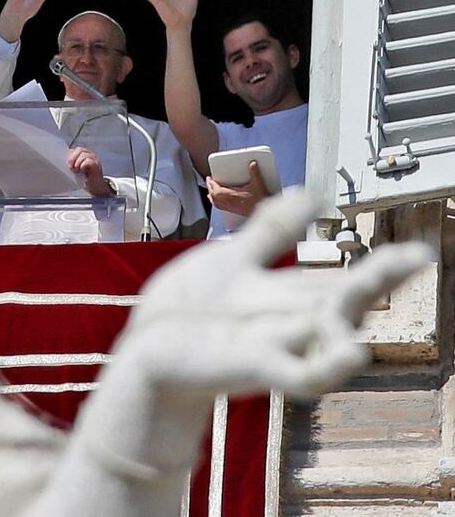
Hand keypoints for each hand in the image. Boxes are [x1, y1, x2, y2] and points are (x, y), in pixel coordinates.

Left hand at [67, 147, 112, 196]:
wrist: (95, 187)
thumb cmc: (84, 179)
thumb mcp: (75, 170)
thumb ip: (71, 164)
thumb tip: (62, 163)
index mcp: (82, 154)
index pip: (74, 149)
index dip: (69, 155)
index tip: (65, 163)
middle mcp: (89, 154)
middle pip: (79, 149)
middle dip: (72, 158)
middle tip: (70, 167)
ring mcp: (94, 159)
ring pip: (84, 154)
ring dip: (77, 162)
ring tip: (76, 170)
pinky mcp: (97, 165)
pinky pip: (89, 161)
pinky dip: (83, 165)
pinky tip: (82, 171)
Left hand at [123, 192, 432, 398]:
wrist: (146, 353)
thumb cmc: (188, 311)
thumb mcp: (231, 260)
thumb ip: (271, 230)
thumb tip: (313, 191)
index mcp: (287, 293)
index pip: (342, 277)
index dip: (382, 265)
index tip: (419, 251)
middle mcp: (289, 319)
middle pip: (343, 298)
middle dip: (380, 280)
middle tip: (419, 256)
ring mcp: (274, 342)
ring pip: (327, 332)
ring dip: (354, 318)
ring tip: (381, 295)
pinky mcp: (253, 364)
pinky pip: (300, 374)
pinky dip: (326, 368)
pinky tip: (352, 355)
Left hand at [207, 160, 268, 216]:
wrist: (263, 212)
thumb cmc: (260, 200)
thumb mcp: (258, 184)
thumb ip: (255, 173)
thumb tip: (252, 164)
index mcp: (232, 195)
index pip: (216, 190)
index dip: (211, 183)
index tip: (209, 178)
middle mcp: (229, 202)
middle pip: (213, 196)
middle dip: (209, 188)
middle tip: (209, 181)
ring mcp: (230, 207)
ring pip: (215, 202)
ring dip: (211, 196)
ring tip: (210, 190)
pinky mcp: (233, 211)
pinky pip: (220, 207)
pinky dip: (215, 203)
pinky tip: (217, 201)